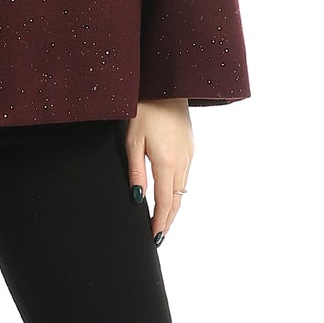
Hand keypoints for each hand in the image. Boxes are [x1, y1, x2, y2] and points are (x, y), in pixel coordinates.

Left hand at [126, 98, 191, 243]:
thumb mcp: (133, 141)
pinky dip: (177, 191)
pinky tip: (170, 195)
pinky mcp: (190, 147)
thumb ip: (136, 171)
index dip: (160, 222)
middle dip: (168, 220)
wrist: (167, 84)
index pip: (165, 202)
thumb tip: (138, 198)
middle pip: (177, 201)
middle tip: (159, 237)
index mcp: (167, 162)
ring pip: (183, 189)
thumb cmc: (144, 110)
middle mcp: (182, 161)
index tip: (154, 238)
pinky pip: (185, 175)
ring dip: (174, 207)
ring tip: (163, 222)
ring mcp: (189, 154)